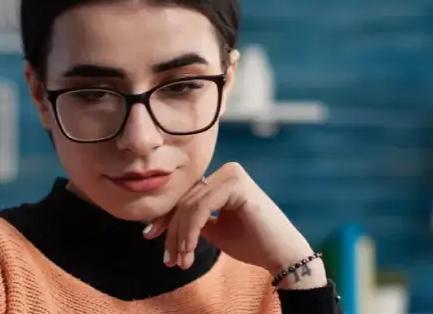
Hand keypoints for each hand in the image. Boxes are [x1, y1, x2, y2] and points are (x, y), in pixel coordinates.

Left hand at [142, 162, 327, 289]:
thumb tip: (160, 220)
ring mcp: (231, 174)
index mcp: (220, 178)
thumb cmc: (251, 243)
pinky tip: (188, 251)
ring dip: (180, 238)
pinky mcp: (235, 184)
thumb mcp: (212, 229)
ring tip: (180, 261)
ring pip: (189, 206)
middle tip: (170, 260)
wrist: (281, 255)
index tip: (150, 237)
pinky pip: (200, 209)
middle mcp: (226, 170)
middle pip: (184, 201)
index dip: (166, 218)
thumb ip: (191, 220)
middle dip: (172, 233)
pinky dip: (190, 232)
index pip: (184, 196)